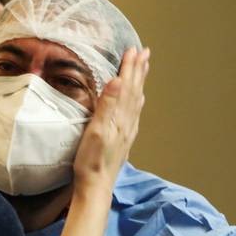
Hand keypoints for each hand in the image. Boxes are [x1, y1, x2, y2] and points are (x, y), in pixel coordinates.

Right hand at [72, 47, 149, 193]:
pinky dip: (136, 100)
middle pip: (135, 90)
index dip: (130, 67)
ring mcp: (127, 130)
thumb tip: (117, 80)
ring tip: (144, 68)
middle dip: (139, 70)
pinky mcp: (124, 138)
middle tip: (144, 52)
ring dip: (139, 82)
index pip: (126, 86)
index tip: (133, 49)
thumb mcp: (96, 131)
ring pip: (136, 100)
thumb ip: (107, 105)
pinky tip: (137, 99)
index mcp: (120, 117)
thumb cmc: (91, 160)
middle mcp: (127, 122)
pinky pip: (134, 112)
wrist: (96, 186)